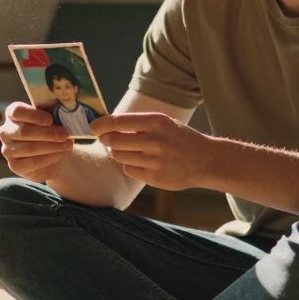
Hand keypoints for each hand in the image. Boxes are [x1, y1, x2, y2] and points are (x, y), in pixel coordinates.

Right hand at [0, 101, 72, 181]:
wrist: (53, 152)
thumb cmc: (51, 129)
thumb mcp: (52, 116)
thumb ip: (53, 110)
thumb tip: (61, 107)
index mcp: (12, 114)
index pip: (16, 111)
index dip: (33, 115)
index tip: (50, 120)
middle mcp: (5, 131)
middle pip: (23, 131)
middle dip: (48, 133)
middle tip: (65, 134)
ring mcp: (7, 150)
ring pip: (29, 148)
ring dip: (52, 146)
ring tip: (68, 144)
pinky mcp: (15, 165)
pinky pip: (32, 162)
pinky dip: (50, 157)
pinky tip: (61, 153)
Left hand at [91, 112, 210, 190]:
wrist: (205, 160)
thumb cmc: (179, 138)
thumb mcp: (163, 123)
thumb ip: (137, 124)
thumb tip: (105, 125)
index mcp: (156, 121)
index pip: (118, 121)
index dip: (101, 125)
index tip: (93, 127)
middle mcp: (155, 140)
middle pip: (114, 140)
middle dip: (106, 139)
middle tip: (107, 139)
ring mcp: (155, 161)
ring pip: (119, 156)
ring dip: (117, 153)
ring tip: (129, 150)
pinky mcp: (154, 177)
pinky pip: (128, 170)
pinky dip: (129, 165)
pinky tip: (141, 162)